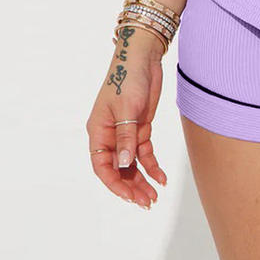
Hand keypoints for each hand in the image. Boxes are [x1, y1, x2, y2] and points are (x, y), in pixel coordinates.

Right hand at [85, 25, 168, 209]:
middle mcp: (110, 135)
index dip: (114, 184)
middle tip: (146, 202)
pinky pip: (144, 152)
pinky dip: (152, 165)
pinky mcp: (141, 127)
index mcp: (98, 132)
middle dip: (131, 187)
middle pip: (118, 169)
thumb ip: (126, 137)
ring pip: (131, 164)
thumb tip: (123, 165)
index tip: (129, 197)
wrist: (143, 57)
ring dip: (141, 180)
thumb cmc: (128, 78)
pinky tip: (161, 177)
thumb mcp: (127, 109)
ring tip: (154, 196)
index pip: (102, 166)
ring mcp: (126, 132)